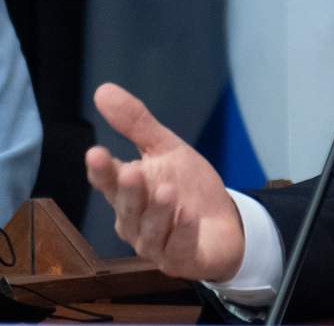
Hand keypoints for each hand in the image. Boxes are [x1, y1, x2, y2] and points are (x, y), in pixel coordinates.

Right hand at [84, 83, 245, 281]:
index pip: (108, 181)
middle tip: (132, 173)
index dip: (101, 170)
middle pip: (128, 207)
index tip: (95, 152)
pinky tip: (189, 216)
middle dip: (130, 192)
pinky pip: (178, 248)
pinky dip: (183, 233)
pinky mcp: (180, 260)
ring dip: (158, 212)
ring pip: (151, 230)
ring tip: (167, 192)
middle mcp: (135, 222)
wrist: (224, 223)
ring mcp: (156, 244)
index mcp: (128, 193)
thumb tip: (102, 89)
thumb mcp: (167, 149)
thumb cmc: (187, 186)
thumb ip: (137, 124)